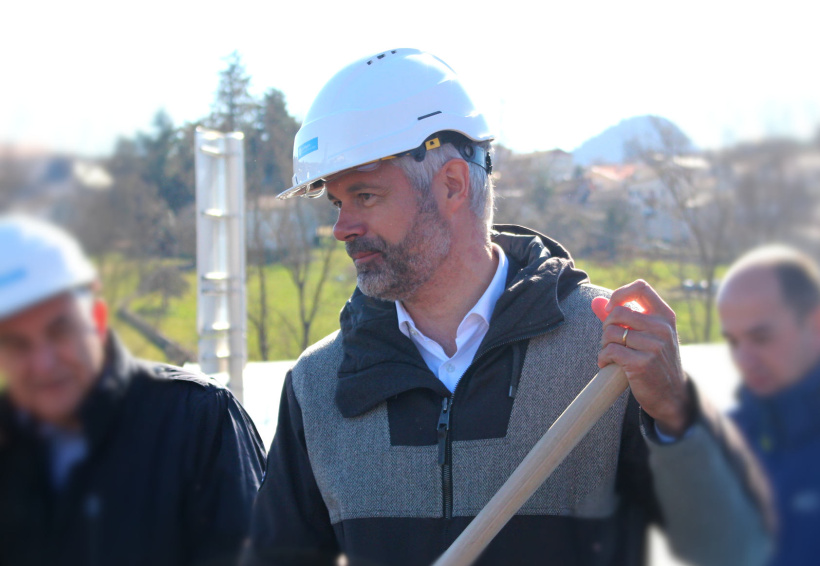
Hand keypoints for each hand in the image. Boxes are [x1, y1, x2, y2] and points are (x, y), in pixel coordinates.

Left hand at [593, 281, 692, 436]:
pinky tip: (607, 364)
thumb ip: (625, 318)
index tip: (612, 309)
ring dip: (604, 344)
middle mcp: (662, 328)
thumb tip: (596, 302)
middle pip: (618, 312)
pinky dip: (603, 358)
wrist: (672, 395)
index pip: (641, 288)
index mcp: (665, 316)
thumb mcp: (649, 335)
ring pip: (611, 333)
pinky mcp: (642, 364)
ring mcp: (654, 346)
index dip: (620, 294)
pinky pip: (610, 351)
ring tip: (611, 354)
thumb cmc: (656, 361)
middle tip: (609, 340)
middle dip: (606, 326)